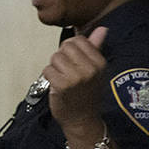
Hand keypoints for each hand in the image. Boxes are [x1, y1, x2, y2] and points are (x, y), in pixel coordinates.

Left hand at [44, 26, 108, 140]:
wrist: (83, 120)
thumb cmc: (87, 93)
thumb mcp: (95, 70)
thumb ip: (96, 47)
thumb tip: (101, 28)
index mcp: (100, 62)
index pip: (78, 40)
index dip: (72, 50)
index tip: (75, 63)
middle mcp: (90, 69)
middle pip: (65, 46)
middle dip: (62, 57)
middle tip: (68, 72)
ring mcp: (76, 77)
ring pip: (54, 57)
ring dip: (55, 68)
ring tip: (63, 79)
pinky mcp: (61, 85)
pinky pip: (47, 69)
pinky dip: (49, 77)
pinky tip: (57, 86)